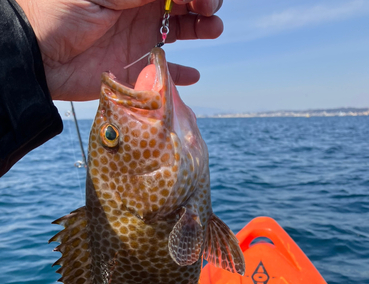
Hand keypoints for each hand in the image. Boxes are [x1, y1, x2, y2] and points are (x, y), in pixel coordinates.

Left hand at [16, 0, 223, 100]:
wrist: (38, 56)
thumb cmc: (62, 11)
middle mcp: (140, 9)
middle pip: (183, 2)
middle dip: (203, 3)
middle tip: (209, 12)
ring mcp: (140, 39)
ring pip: (180, 31)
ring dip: (201, 29)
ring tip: (212, 29)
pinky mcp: (136, 69)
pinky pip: (165, 72)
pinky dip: (180, 74)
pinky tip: (193, 74)